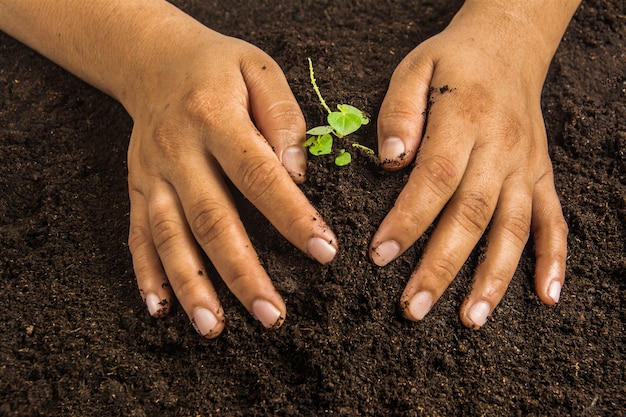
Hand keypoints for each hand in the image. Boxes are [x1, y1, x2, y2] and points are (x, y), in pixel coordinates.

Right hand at [125, 21, 336, 336]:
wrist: (153, 60)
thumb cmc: (217, 68)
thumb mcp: (259, 69)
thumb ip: (284, 117)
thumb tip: (298, 173)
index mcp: (214, 119)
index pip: (258, 175)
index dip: (291, 216)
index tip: (324, 252)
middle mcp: (178, 151)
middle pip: (211, 219)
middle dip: (242, 273)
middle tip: (273, 315)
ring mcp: (152, 174)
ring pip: (170, 237)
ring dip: (192, 286)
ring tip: (214, 327)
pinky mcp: (137, 188)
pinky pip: (136, 235)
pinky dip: (146, 274)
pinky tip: (159, 310)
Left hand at [370, 2, 570, 327]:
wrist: (508, 47)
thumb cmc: (452, 63)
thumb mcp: (415, 68)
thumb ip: (399, 111)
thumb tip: (390, 161)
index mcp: (465, 119)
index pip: (435, 178)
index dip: (408, 221)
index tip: (380, 256)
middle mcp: (500, 148)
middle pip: (472, 215)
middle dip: (441, 266)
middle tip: (412, 308)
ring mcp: (525, 166)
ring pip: (514, 228)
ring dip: (494, 277)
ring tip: (470, 320)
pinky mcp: (541, 176)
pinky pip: (555, 221)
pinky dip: (554, 260)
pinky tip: (547, 295)